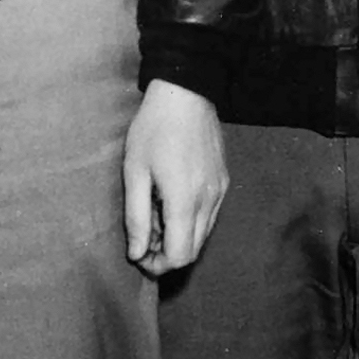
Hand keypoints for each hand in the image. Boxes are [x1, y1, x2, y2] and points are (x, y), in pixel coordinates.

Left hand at [125, 79, 227, 275]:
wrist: (187, 94)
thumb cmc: (153, 129)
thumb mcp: (134, 172)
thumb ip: (136, 217)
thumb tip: (137, 253)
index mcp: (184, 200)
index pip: (180, 256)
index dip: (158, 265)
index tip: (138, 254)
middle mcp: (209, 201)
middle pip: (193, 251)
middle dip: (167, 255)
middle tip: (142, 239)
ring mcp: (220, 192)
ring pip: (203, 236)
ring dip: (179, 239)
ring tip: (154, 217)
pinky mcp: (224, 182)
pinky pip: (209, 217)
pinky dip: (190, 223)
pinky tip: (171, 203)